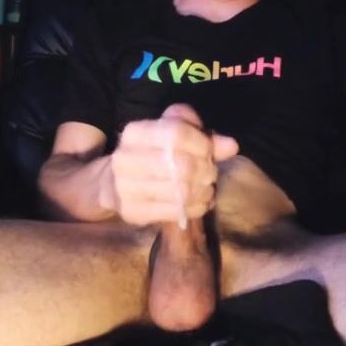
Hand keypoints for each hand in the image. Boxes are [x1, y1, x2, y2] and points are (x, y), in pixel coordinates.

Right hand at [101, 104, 237, 225]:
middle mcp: (124, 158)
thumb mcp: (174, 136)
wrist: (114, 183)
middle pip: (181, 164)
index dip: (201, 143)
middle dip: (205, 169)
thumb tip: (231, 145)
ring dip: (203, 190)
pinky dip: (196, 207)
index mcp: (134, 133)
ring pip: (180, 190)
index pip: (176, 133)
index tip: (209, 151)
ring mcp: (124, 187)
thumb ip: (204, 137)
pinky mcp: (131, 212)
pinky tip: (200, 202)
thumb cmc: (153, 154)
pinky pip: (175, 211)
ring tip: (206, 188)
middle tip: (210, 173)